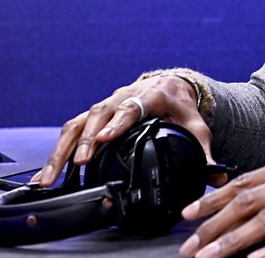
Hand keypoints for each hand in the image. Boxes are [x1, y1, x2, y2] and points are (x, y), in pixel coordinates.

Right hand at [32, 74, 219, 186]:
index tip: (105, 138)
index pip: (131, 107)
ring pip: (78, 123)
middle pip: (98, 115)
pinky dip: (58, 151)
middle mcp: (123, 97)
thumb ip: (204, 149)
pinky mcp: (95, 115)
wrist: (172, 87)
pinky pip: (72, 130)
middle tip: (76, 163)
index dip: (117, 122)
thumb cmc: (182, 108)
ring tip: (50, 177)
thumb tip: (217, 173)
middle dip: (84, 141)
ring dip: (62, 150)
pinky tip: (47, 173)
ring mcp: (106, 105)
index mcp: (150, 96)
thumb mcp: (197, 126)